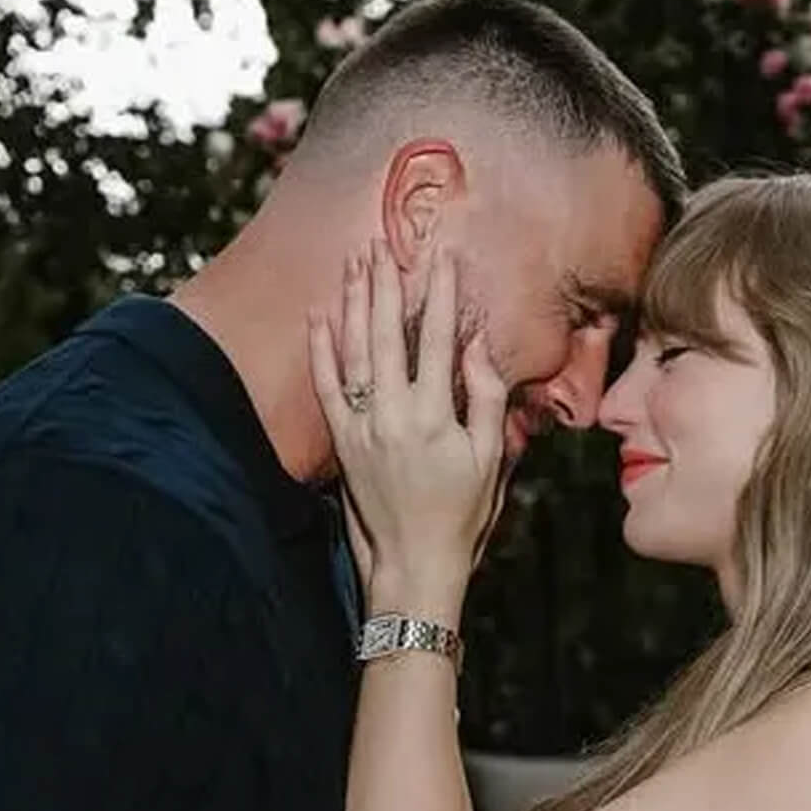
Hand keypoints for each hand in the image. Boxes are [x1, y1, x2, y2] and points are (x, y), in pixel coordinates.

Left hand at [309, 241, 507, 605]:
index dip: (440, 293)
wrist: (413, 566)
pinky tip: (320, 315)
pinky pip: (326, 386)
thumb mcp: (490, 460)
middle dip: (386, 284)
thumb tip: (477, 345)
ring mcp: (361, 429)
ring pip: (353, 351)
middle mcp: (392, 417)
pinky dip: (321, 349)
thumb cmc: (461, 517)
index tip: (442, 255)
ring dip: (354, 302)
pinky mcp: (342, 443)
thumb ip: (485, 399)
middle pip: (387, 334)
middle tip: (383, 243)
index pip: (438, 340)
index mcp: (435, 418)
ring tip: (355, 262)